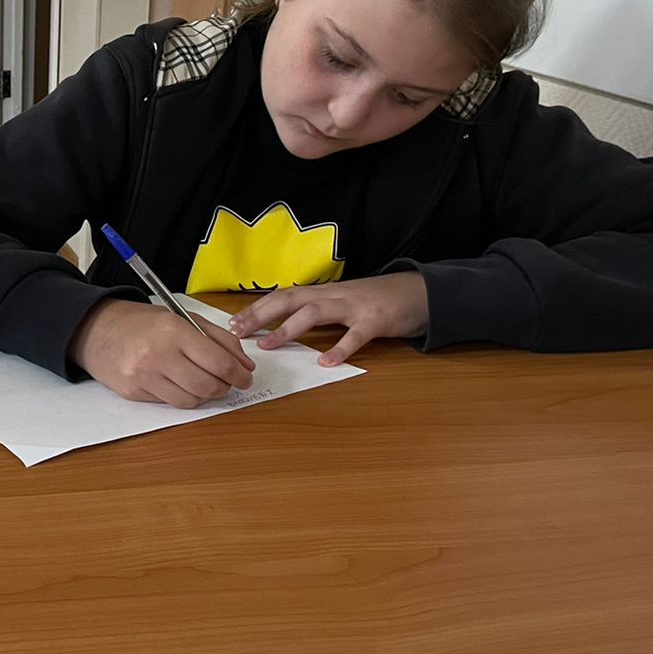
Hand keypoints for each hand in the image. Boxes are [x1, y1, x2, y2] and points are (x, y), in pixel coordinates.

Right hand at [70, 298, 255, 407]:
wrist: (97, 330)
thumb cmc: (143, 322)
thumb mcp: (182, 318)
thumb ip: (218, 338)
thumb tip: (244, 365)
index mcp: (173, 331)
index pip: (218, 362)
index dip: (239, 374)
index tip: (245, 377)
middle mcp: (158, 355)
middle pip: (207, 386)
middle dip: (225, 387)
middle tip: (227, 382)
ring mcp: (143, 376)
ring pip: (191, 400)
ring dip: (205, 395)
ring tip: (203, 382)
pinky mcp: (133, 393)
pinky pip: (170, 403)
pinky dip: (182, 396)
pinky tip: (179, 383)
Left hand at [227, 272, 428, 365]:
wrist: (420, 291)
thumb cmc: (376, 301)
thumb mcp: (341, 302)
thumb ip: (316, 311)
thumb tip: (281, 327)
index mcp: (323, 293)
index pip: (282, 296)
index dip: (257, 308)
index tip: (232, 323)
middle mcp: (333, 295)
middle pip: (290, 299)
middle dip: (261, 315)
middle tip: (237, 332)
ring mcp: (354, 306)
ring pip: (315, 313)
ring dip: (288, 329)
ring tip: (268, 345)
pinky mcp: (377, 320)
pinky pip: (356, 335)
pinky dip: (340, 348)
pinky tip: (326, 363)